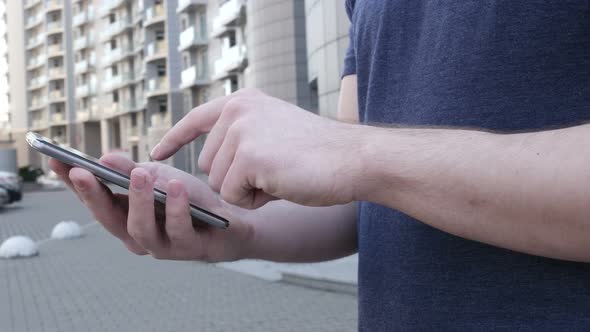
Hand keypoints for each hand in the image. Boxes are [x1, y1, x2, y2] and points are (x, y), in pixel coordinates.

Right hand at [48, 153, 253, 261]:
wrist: (232, 220)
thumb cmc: (190, 200)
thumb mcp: (160, 178)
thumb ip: (132, 171)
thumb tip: (104, 158)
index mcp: (125, 218)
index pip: (94, 200)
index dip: (74, 184)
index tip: (55, 162)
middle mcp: (138, 237)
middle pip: (109, 219)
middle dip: (94, 195)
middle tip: (83, 171)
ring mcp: (162, 246)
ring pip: (140, 229)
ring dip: (138, 200)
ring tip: (139, 175)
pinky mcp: (189, 248)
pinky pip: (179, 229)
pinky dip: (176, 208)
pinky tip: (177, 187)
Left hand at [151, 89, 363, 208]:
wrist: (353, 159)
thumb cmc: (319, 153)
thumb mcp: (274, 131)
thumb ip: (243, 137)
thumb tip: (210, 165)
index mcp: (243, 101)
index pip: (196, 119)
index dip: (175, 140)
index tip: (156, 155)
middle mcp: (237, 110)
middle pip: (208, 165)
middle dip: (237, 179)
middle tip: (275, 171)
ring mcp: (241, 131)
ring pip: (218, 183)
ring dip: (247, 191)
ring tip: (280, 175)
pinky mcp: (248, 156)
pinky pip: (233, 196)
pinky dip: (256, 201)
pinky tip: (281, 184)